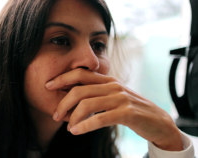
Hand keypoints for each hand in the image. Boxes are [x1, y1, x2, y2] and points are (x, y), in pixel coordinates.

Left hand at [46, 68, 182, 150]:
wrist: (157, 121)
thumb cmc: (130, 109)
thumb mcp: (112, 96)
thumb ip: (96, 93)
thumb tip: (71, 96)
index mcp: (107, 80)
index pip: (80, 74)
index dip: (62, 78)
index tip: (47, 85)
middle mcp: (112, 86)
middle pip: (79, 90)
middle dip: (62, 102)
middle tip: (54, 114)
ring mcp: (120, 98)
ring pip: (87, 104)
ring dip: (72, 117)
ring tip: (67, 127)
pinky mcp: (127, 113)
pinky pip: (100, 118)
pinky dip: (85, 126)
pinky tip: (76, 131)